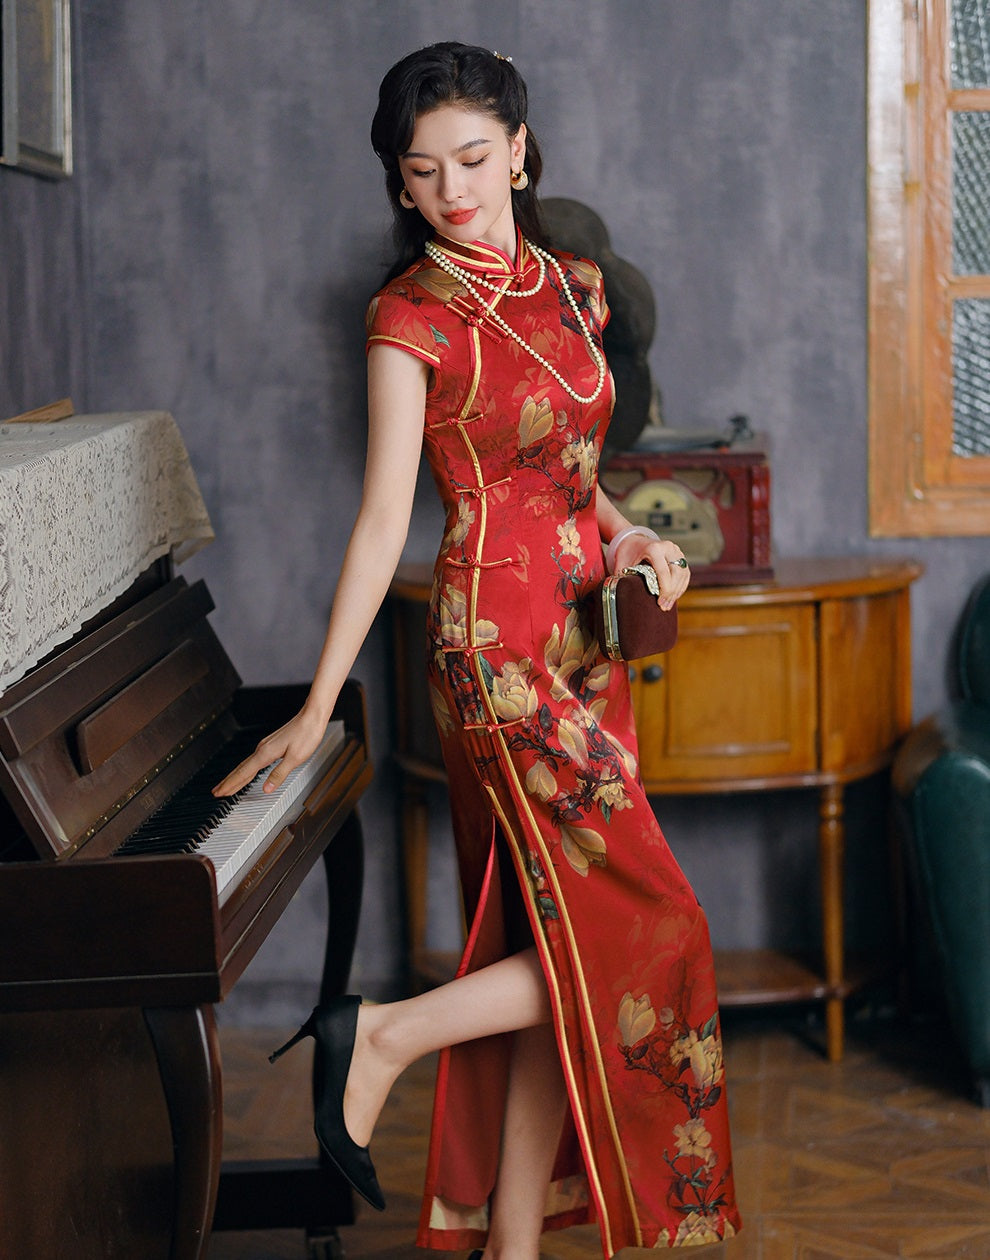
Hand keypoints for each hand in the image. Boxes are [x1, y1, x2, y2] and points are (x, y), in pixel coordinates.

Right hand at [212, 706, 329, 797]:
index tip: (221, 793)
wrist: (312, 716)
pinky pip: (253, 760)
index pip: (244, 773)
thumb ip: (279, 774)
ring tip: (227, 785)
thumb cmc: (307, 734)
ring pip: (246, 765)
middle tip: (216, 792)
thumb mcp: (295, 758)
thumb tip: (266, 789)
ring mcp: (266, 746)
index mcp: (266, 753)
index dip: (232, 784)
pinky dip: (246, 769)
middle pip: (241, 769)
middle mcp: (262, 749)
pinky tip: (247, 772)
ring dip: (235, 776)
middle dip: (228, 781)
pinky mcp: (271, 745)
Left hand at [611, 534, 690, 610]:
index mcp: (654, 548)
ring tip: (668, 605)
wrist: (634, 539)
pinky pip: (685, 573)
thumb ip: (621, 577)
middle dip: (671, 592)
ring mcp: (676, 550)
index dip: (664, 589)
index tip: (660, 602)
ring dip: (677, 591)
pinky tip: (674, 596)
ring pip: (683, 574)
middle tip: (664, 606)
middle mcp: (668, 547)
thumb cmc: (627, 551)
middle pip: (676, 573)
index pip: (664, 572)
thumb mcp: (621, 563)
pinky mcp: (680, 555)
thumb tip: (621, 595)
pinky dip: (681, 586)